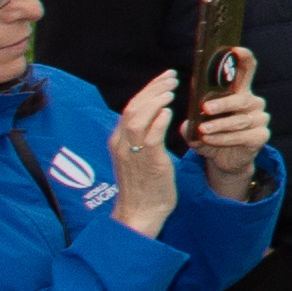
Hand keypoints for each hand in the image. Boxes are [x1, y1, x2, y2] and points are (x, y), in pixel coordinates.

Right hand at [102, 81, 186, 234]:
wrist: (140, 213)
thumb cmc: (144, 185)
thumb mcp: (139, 156)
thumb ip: (144, 136)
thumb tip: (157, 116)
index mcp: (119, 141)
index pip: (131, 108)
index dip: (147, 90)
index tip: (164, 79)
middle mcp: (122, 144)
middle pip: (133, 108)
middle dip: (152, 89)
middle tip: (172, 77)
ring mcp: (133, 154)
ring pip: (138, 119)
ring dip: (155, 101)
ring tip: (171, 90)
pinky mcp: (148, 164)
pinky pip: (150, 139)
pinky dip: (158, 122)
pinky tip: (169, 112)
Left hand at [185, 49, 269, 193]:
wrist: (225, 160)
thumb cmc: (212, 136)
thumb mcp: (199, 125)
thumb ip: (192, 122)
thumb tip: (185, 123)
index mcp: (239, 91)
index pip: (247, 68)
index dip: (243, 57)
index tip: (234, 49)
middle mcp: (253, 102)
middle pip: (241, 98)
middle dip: (223, 103)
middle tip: (205, 108)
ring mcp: (260, 119)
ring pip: (239, 119)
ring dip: (219, 125)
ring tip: (203, 130)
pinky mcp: (261, 136)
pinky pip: (242, 135)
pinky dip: (224, 138)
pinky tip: (211, 140)